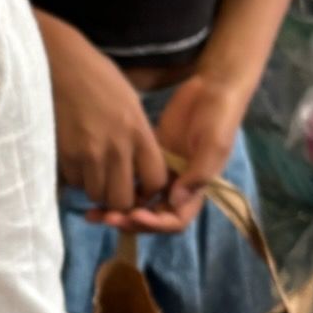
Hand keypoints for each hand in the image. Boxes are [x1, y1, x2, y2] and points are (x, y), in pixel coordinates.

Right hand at [38, 14, 169, 214]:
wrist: (62, 64)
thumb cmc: (99, 78)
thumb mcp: (131, 104)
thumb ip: (139, 137)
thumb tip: (143, 166)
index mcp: (139, 131)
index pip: (156, 180)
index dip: (150, 189)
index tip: (142, 184)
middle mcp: (117, 147)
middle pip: (123, 199)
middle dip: (120, 199)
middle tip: (114, 187)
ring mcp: (89, 153)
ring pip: (96, 195)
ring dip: (96, 188)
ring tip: (94, 171)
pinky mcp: (65, 155)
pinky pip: (74, 183)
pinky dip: (77, 178)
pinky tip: (76, 160)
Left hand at [93, 75, 247, 234]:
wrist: (211, 89)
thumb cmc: (218, 119)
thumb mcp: (214, 145)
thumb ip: (197, 174)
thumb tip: (173, 201)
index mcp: (195, 191)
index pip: (174, 221)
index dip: (154, 224)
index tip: (134, 214)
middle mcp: (177, 188)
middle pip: (151, 216)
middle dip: (129, 221)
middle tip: (106, 218)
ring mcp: (162, 174)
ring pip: (137, 201)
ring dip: (118, 210)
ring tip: (93, 212)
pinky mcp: (148, 158)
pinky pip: (130, 179)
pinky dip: (116, 185)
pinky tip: (97, 184)